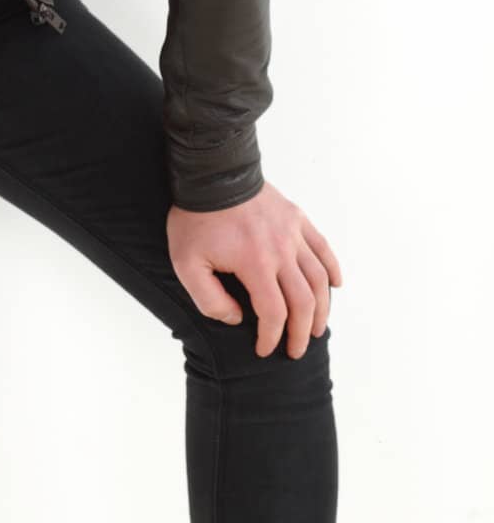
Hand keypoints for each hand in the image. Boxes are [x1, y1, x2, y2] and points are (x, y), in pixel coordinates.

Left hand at [167, 180, 342, 359]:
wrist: (210, 173)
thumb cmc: (196, 218)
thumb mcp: (187, 263)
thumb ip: (209, 298)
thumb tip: (237, 317)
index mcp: (255, 263)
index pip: (274, 313)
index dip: (272, 337)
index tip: (265, 350)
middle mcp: (281, 249)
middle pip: (303, 301)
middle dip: (301, 332)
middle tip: (295, 350)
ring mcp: (292, 232)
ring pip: (319, 278)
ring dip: (322, 308)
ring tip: (316, 328)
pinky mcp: (296, 218)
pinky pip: (323, 247)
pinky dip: (332, 268)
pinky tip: (335, 285)